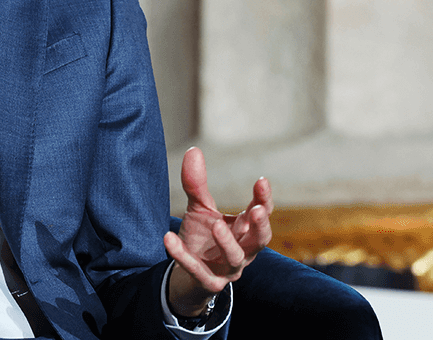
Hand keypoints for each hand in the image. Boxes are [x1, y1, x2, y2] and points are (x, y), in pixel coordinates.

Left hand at [163, 146, 272, 316]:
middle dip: (261, 225)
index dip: (264, 199)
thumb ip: (197, 184)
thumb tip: (193, 150)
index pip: (261, 213)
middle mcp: (243, 249)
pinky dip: (183, 256)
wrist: (188, 275)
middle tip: (258, 210)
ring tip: (215, 226)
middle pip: (260, 239)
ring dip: (227, 242)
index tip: (262, 181)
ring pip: (236, 258)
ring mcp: (228, 268)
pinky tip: (168, 238)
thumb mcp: (200, 209)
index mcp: (245, 230)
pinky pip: (198, 272)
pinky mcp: (209, 283)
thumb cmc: (203, 237)